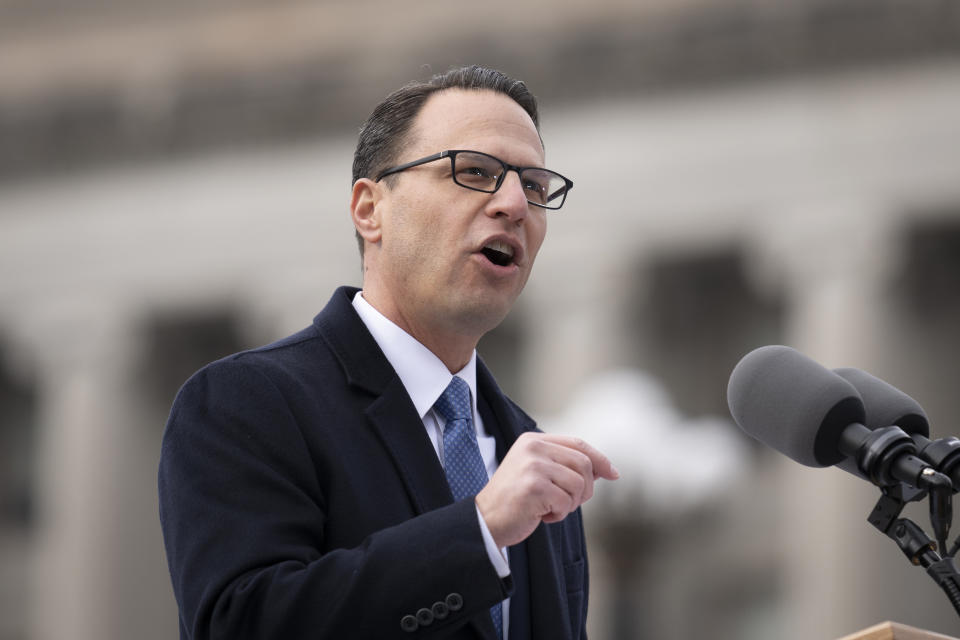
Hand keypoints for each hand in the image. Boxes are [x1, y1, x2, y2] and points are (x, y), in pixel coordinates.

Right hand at [475, 433, 618, 547]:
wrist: (486, 519)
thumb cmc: (514, 499)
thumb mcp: (537, 471)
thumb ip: (564, 464)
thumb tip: (606, 469)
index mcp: (534, 441)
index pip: (578, 444)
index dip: (599, 459)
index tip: (613, 473)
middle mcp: (533, 449)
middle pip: (584, 464)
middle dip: (585, 488)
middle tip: (570, 502)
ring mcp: (533, 467)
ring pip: (579, 484)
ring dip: (571, 503)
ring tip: (551, 508)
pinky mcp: (534, 487)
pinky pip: (566, 502)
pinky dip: (559, 514)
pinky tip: (542, 515)